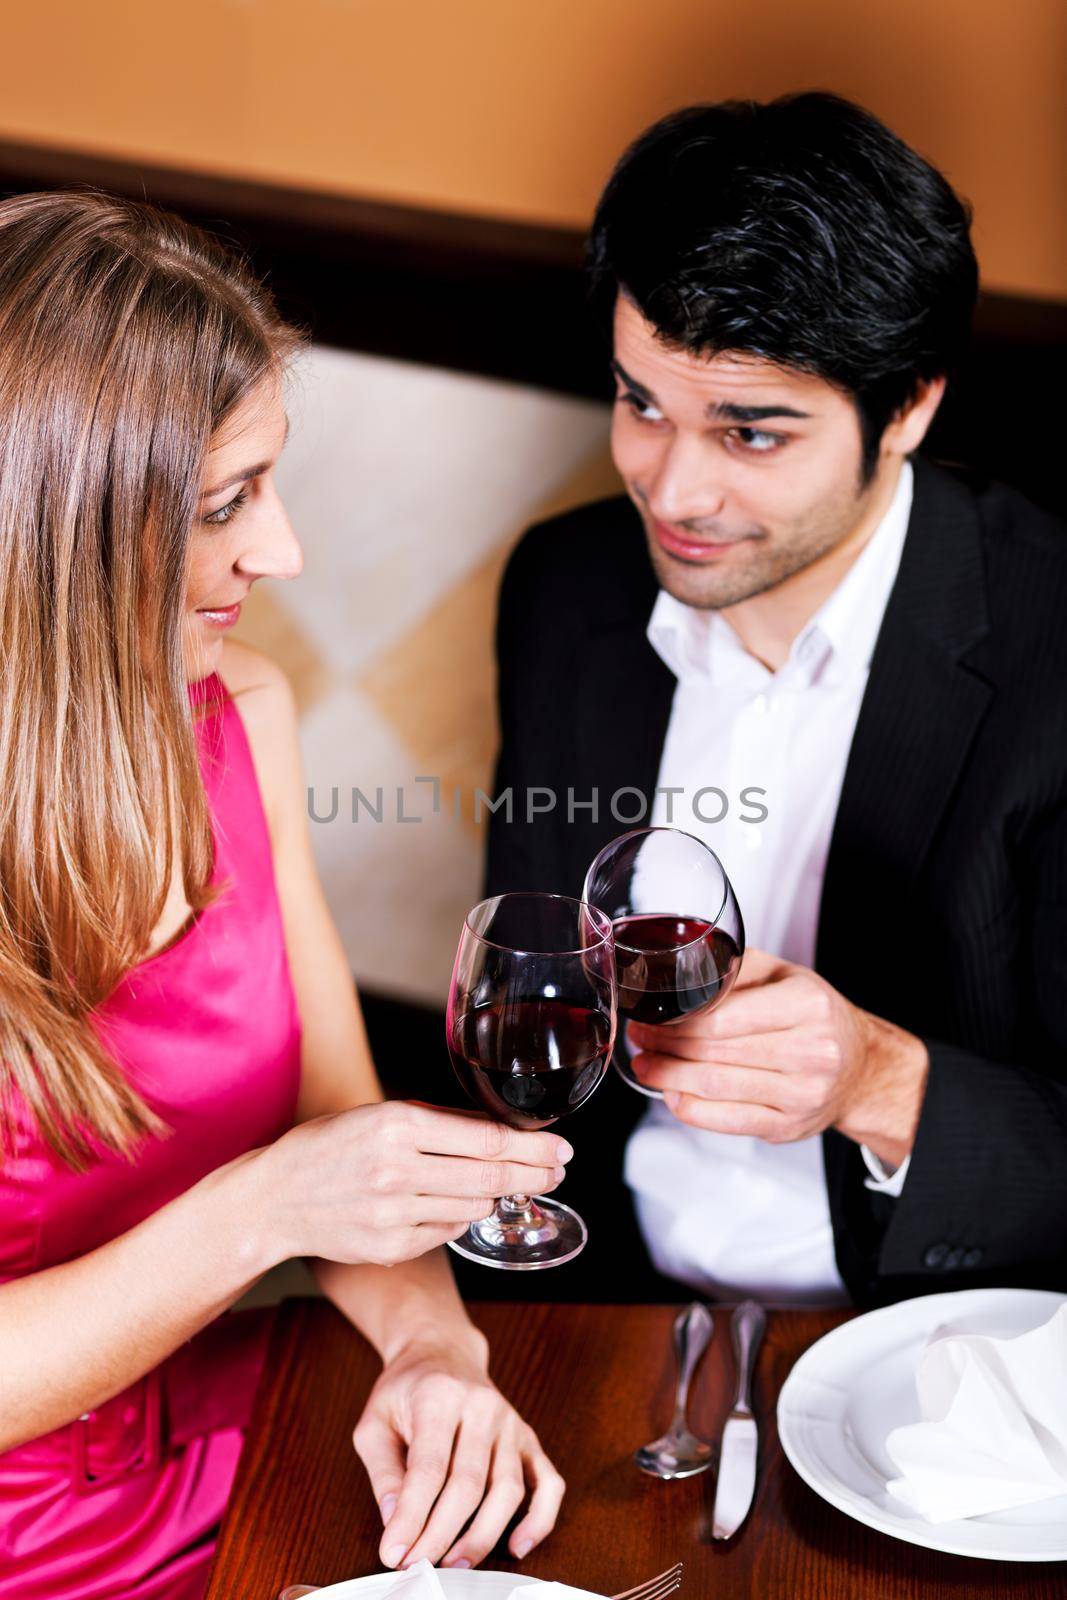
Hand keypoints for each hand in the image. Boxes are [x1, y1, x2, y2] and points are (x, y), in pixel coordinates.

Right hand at [263, 1101, 572, 1266]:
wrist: (273, 1198)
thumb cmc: (329, 1147)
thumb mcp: (378, 1115)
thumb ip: (437, 1122)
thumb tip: (498, 1128)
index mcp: (396, 1124)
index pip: (486, 1139)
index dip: (532, 1146)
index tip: (560, 1146)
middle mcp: (397, 1169)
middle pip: (491, 1175)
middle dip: (535, 1173)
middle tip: (559, 1169)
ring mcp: (394, 1213)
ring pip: (475, 1204)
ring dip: (500, 1193)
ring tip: (514, 1182)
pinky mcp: (390, 1247)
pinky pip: (449, 1230)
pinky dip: (463, 1215)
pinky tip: (463, 1203)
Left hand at [354, 1332, 564, 1570]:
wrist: (443, 1353)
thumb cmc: (405, 1392)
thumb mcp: (375, 1422)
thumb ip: (383, 1472)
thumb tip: (395, 1523)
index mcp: (439, 1397)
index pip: (429, 1466)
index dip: (413, 1516)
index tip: (395, 1553)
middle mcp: (482, 1407)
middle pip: (469, 1484)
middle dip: (441, 1534)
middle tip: (416, 1567)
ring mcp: (511, 1422)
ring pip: (508, 1489)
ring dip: (482, 1536)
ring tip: (453, 1564)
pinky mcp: (529, 1438)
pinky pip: (548, 1483)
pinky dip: (539, 1519)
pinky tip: (517, 1545)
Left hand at [629, 948, 927, 1167]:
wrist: (860, 1066)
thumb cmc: (815, 1016)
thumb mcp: (786, 976)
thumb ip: (737, 969)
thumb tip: (677, 970)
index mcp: (807, 1006)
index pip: (725, 1018)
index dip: (677, 1021)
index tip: (650, 1016)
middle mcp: (811, 1052)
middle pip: (716, 1053)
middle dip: (666, 1046)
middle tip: (640, 1037)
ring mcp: (801, 1095)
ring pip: (718, 1088)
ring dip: (669, 1077)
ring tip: (645, 1064)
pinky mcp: (788, 1127)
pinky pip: (729, 1121)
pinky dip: (692, 1109)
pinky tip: (672, 1093)